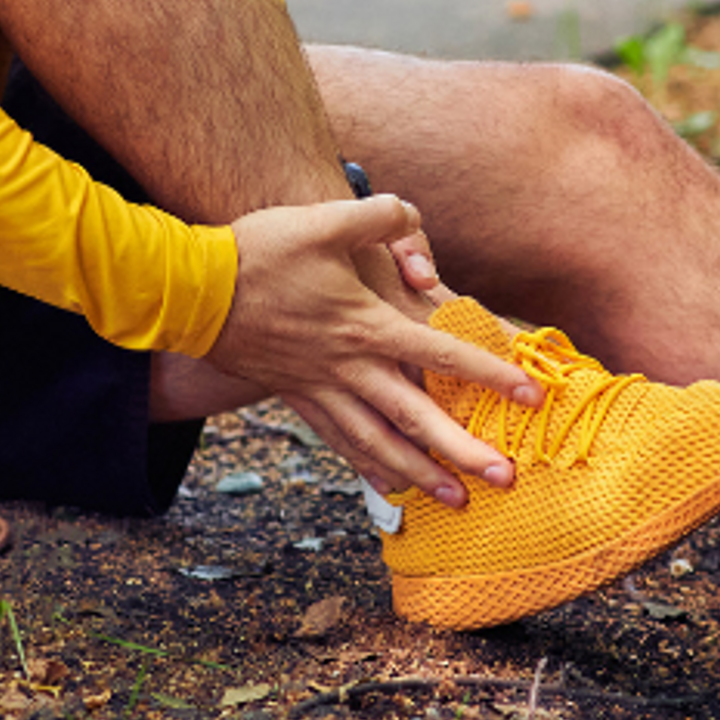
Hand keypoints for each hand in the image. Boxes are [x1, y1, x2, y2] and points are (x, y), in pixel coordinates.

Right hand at [205, 194, 537, 506]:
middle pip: (418, 418)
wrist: (190, 290)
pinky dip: (370, 465)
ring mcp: (322, 388)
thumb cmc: (261, 251)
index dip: (490, 373)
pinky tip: (391, 486)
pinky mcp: (297, 397)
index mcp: (366, 324)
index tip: (529, 395)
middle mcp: (349, 367)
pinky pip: (340, 441)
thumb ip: (383, 219)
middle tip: (507, 478)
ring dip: (422, 475)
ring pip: (380, 443)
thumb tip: (417, 240)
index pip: (442, 353)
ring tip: (458, 500)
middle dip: (464, 452)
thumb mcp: (326, 219)